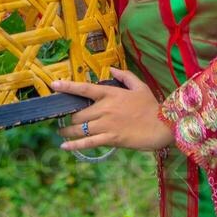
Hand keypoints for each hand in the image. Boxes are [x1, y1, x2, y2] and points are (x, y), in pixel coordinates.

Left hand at [53, 66, 175, 152]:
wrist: (163, 126)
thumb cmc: (152, 106)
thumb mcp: (140, 87)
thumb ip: (124, 76)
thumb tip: (111, 69)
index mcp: (111, 93)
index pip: (84, 89)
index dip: (67, 87)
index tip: (53, 85)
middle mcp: (105, 108)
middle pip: (78, 113)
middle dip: (69, 117)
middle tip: (63, 119)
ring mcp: (107, 124)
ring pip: (79, 128)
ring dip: (67, 131)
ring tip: (61, 132)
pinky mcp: (111, 139)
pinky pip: (88, 142)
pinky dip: (74, 145)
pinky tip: (64, 146)